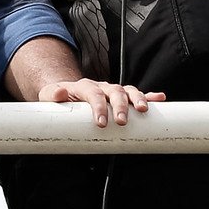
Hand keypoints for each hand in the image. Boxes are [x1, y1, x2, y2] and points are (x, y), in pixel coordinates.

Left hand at [36, 79, 162, 128]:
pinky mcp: (120, 97)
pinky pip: (137, 94)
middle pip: (114, 91)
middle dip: (119, 106)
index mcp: (84, 86)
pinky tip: (159, 98)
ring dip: (137, 98)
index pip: (93, 93)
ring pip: (128, 91)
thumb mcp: (48, 96)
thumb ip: (52, 95)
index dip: (98, 107)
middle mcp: (101, 86)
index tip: (101, 123)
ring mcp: (112, 90)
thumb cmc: (57, 98)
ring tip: (143, 110)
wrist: (64, 93)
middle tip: (122, 121)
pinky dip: (149, 96)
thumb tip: (60, 93)